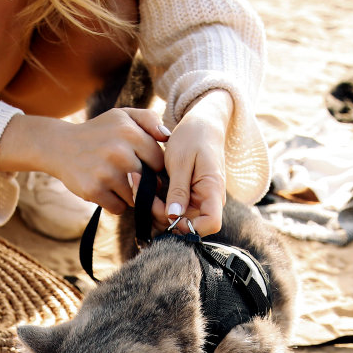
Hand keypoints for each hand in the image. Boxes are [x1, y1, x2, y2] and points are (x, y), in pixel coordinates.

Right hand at [0, 108, 167, 214]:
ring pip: (135, 198)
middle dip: (144, 183)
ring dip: (129, 194)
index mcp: (129, 132)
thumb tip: (168, 136)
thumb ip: (149, 119)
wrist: (61, 146)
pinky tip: (105, 189)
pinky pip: (119, 208)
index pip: (159, 161)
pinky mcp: (93, 190)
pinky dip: (114, 203)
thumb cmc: (100, 132)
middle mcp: (119, 152)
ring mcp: (105, 173)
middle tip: (129, 175)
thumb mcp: (123, 116)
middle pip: (150, 182)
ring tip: (114, 180)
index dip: (154, 166)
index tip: (144, 164)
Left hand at [153, 90, 231, 235]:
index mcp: (212, 191)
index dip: (190, 226)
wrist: (201, 125)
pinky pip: (172, 210)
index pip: (210, 224)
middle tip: (143, 193)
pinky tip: (146, 188)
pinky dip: (157, 204)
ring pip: (176, 220)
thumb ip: (178, 189)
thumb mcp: (182, 160)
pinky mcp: (188, 199)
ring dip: (156, 210)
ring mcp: (198, 201)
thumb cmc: (194, 137)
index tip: (169, 213)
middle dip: (163, 217)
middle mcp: (208, 201)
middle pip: (188, 225)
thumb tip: (173, 216)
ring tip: (140, 185)